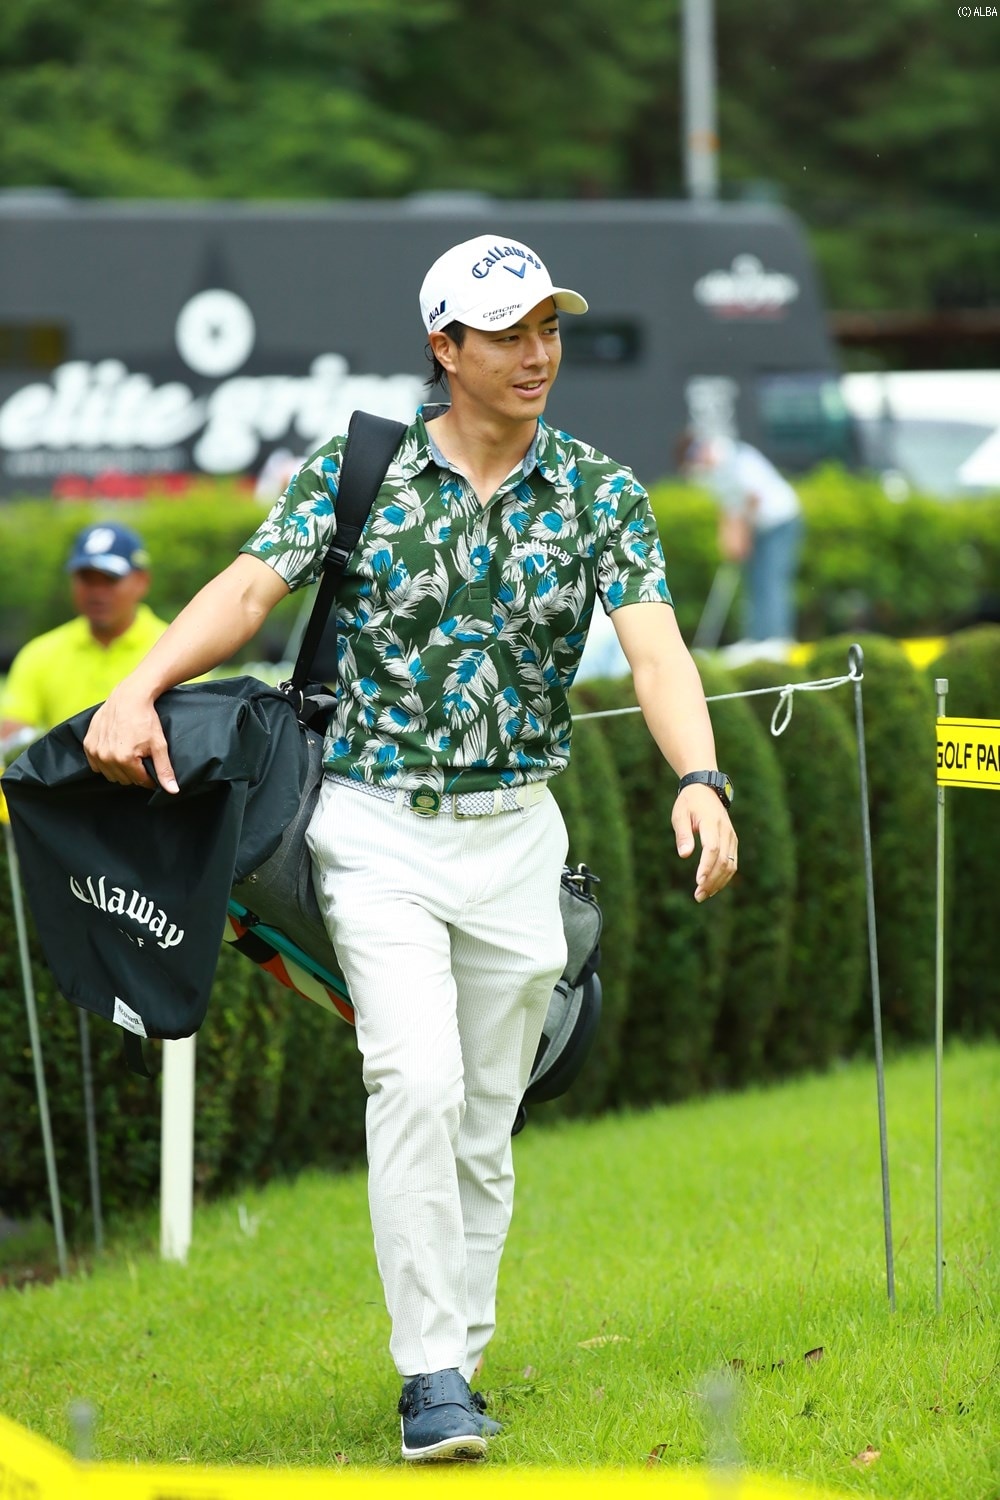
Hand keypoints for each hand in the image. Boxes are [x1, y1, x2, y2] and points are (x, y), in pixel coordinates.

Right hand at [83, 686, 178, 793]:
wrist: (129, 697)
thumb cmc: (146, 720)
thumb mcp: (159, 745)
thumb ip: (164, 770)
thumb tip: (173, 791)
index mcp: (124, 759)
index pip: (140, 781)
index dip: (149, 777)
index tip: (152, 766)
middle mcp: (107, 757)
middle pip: (124, 779)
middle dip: (134, 772)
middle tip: (140, 757)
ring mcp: (95, 751)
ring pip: (110, 774)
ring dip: (120, 769)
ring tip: (129, 753)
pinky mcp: (88, 744)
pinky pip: (96, 765)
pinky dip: (105, 762)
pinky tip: (115, 751)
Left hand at [672, 785, 737, 902]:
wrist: (705, 789)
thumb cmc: (689, 803)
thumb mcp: (680, 815)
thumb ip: (683, 835)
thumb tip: (685, 855)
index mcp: (712, 823)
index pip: (712, 849)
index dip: (706, 866)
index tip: (698, 881)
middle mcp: (726, 831)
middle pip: (723, 861)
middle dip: (711, 881)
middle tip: (698, 896)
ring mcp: (732, 837)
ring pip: (730, 865)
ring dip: (718, 882)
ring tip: (703, 895)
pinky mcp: (733, 841)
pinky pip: (732, 863)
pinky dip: (724, 877)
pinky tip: (712, 887)